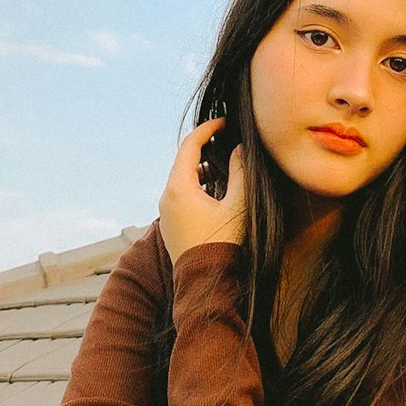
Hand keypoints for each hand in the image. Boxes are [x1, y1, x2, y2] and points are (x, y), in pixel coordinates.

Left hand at [159, 117, 245, 264]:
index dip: (207, 129)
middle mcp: (166, 197)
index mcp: (179, 188)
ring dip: (199, 167)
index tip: (224, 122)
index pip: (189, 145)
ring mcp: (165, 211)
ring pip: (180, 178)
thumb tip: (240, 149)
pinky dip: (195, 184)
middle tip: (224, 137)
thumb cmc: (223, 243)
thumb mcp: (238, 205)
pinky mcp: (169, 224)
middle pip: (183, 160)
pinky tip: (213, 188)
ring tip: (222, 163)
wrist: (205, 282)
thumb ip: (240, 172)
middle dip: (203, 146)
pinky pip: (179, 194)